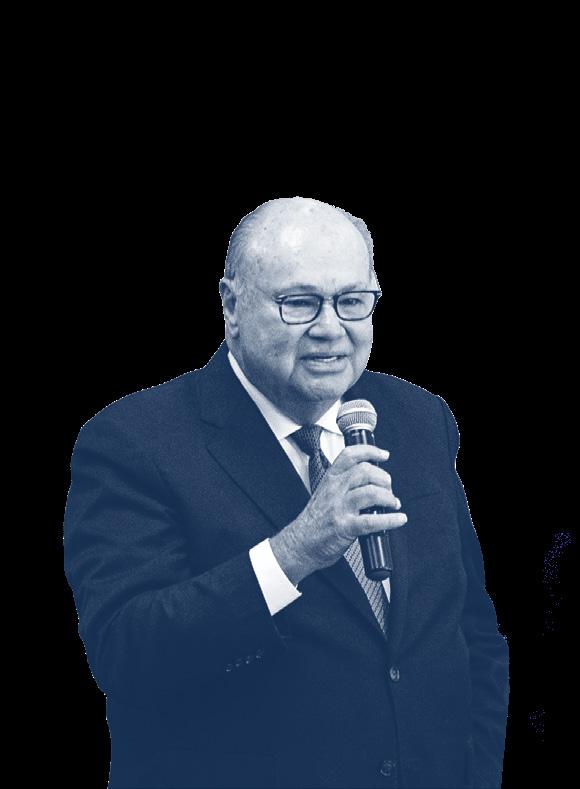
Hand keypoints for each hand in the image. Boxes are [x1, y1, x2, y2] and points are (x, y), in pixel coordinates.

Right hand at [270, 445, 406, 584]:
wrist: (300, 543)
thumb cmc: (314, 521)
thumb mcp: (324, 493)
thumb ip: (343, 483)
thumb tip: (371, 480)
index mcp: (330, 479)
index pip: (350, 455)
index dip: (370, 451)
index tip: (383, 455)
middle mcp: (335, 490)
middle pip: (365, 471)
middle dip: (384, 478)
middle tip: (389, 488)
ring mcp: (340, 508)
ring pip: (371, 493)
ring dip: (389, 497)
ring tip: (393, 503)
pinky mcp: (345, 527)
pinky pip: (373, 521)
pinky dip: (391, 520)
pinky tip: (399, 519)